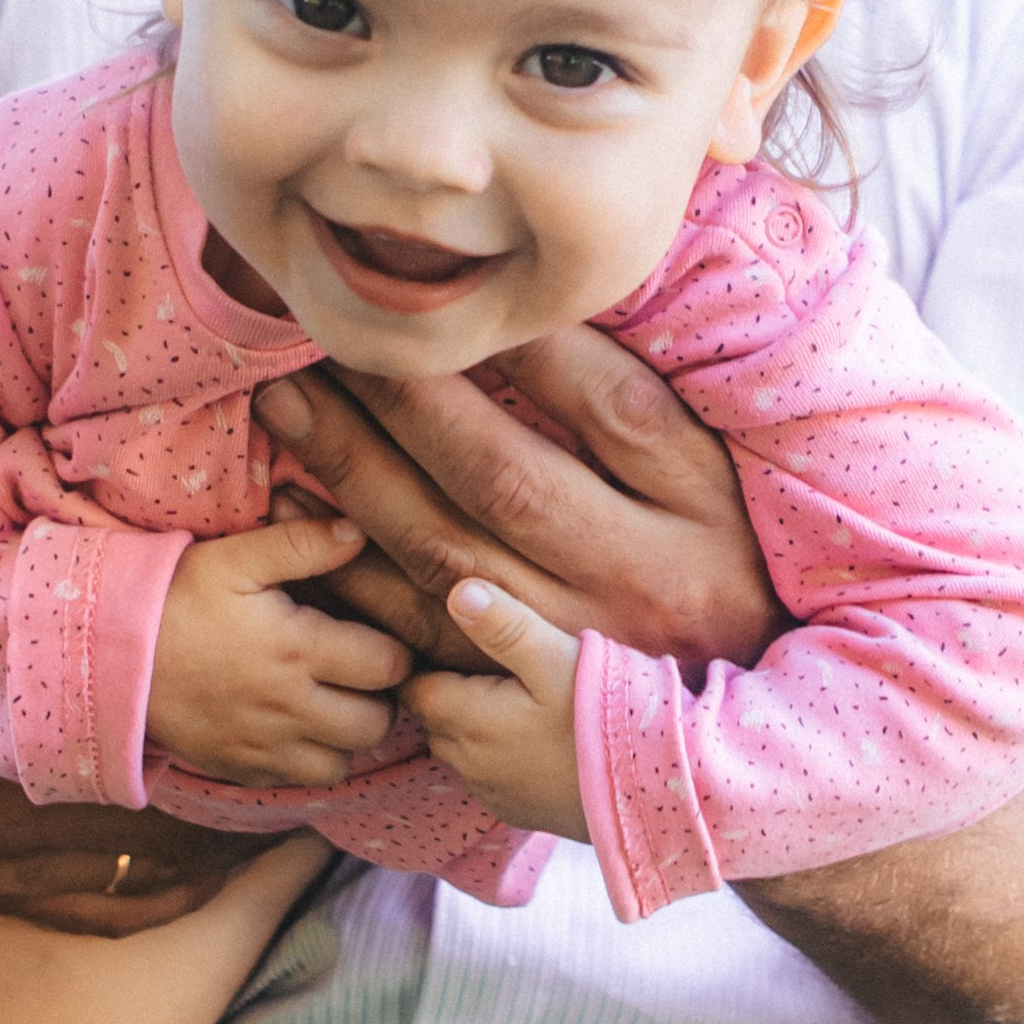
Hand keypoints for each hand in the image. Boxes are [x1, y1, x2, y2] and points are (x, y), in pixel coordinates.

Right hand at [145, 518, 411, 786]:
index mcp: (299, 648)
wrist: (111, 655)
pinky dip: (310, 760)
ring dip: (347, 735)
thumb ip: (302, 543)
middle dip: (379, 697)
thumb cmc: (176, 599)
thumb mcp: (236, 559)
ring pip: (346, 761)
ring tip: (330, 702)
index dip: (393, 650)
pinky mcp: (244, 769)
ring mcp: (267, 746)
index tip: (373, 637)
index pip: (391, 665)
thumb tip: (360, 532)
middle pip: (377, 721)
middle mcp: (290, 706)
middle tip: (356, 672)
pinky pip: (302, 782)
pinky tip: (294, 726)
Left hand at [255, 324, 783, 678]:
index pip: (611, 405)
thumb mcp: (718, 485)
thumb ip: (644, 405)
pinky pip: (414, 630)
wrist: (737, 739)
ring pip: (444, 554)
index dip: (525, 344)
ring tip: (286, 405)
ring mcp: (572, 648)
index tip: (449, 285)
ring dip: (354, 474)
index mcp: (701, 509)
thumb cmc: (725, 576)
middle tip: (326, 337)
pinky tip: (292, 510)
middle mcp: (636, 578)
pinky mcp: (517, 704)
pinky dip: (346, 567)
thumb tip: (545, 308)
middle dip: (406, 400)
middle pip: (505, 479)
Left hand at [409, 578, 592, 840]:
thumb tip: (456, 592)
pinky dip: (498, 754)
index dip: (426, 659)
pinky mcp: (516, 811)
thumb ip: (504, 625)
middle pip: (434, 716)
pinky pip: (488, 775)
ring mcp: (490, 792)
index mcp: (464, 719)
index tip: (450, 639)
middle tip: (484, 661)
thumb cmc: (606, 718)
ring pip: (459, 747)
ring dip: (474, 723)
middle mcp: (466, 762)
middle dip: (448, 690)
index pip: (413, 685)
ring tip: (511, 695)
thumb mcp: (557, 658)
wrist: (656, 791)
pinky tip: (534, 735)